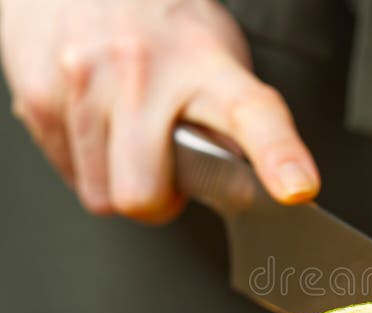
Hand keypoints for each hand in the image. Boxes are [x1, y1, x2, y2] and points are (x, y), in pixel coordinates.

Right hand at [1, 0, 319, 222]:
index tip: (297, 188)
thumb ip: (231, 119)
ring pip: (103, 195)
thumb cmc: (161, 19)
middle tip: (170, 173)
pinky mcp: (41, 93)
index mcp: (207, 64)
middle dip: (160, 202)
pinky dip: (89, 164)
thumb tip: (245, 181)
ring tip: (132, 134)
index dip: (278, 156)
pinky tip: (100, 123)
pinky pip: (70, 174)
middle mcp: (143, 70)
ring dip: (124, 181)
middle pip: (145, 195)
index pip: (251, 114)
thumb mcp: (216, 56)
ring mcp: (85, 81)